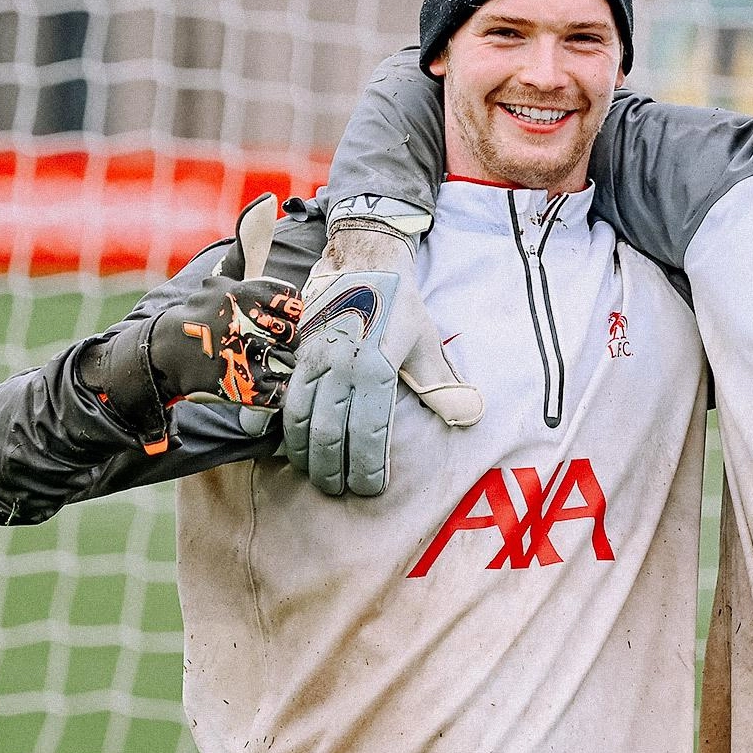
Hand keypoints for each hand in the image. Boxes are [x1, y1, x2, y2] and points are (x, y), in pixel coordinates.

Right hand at [76, 194, 303, 451]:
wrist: (161, 351)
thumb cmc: (204, 311)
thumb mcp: (225, 276)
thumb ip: (249, 244)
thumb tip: (267, 200)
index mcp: (243, 290)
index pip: (293, 301)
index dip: (289, 313)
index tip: (276, 318)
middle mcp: (238, 318)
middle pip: (294, 333)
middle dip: (289, 341)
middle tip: (274, 345)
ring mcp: (233, 351)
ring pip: (286, 361)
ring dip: (284, 365)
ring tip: (269, 363)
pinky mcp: (229, 382)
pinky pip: (274, 390)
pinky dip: (277, 391)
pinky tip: (268, 385)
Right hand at [281, 227, 482, 495]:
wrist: (363, 260)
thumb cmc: (399, 305)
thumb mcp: (427, 343)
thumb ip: (443, 385)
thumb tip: (471, 417)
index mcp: (377, 365)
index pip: (369, 429)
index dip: (366, 465)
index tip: (370, 489)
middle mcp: (342, 364)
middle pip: (330, 431)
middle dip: (332, 468)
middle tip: (339, 491)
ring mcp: (315, 358)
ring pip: (302, 418)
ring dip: (305, 455)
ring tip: (316, 478)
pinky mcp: (297, 353)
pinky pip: (284, 398)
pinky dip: (282, 428)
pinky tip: (285, 450)